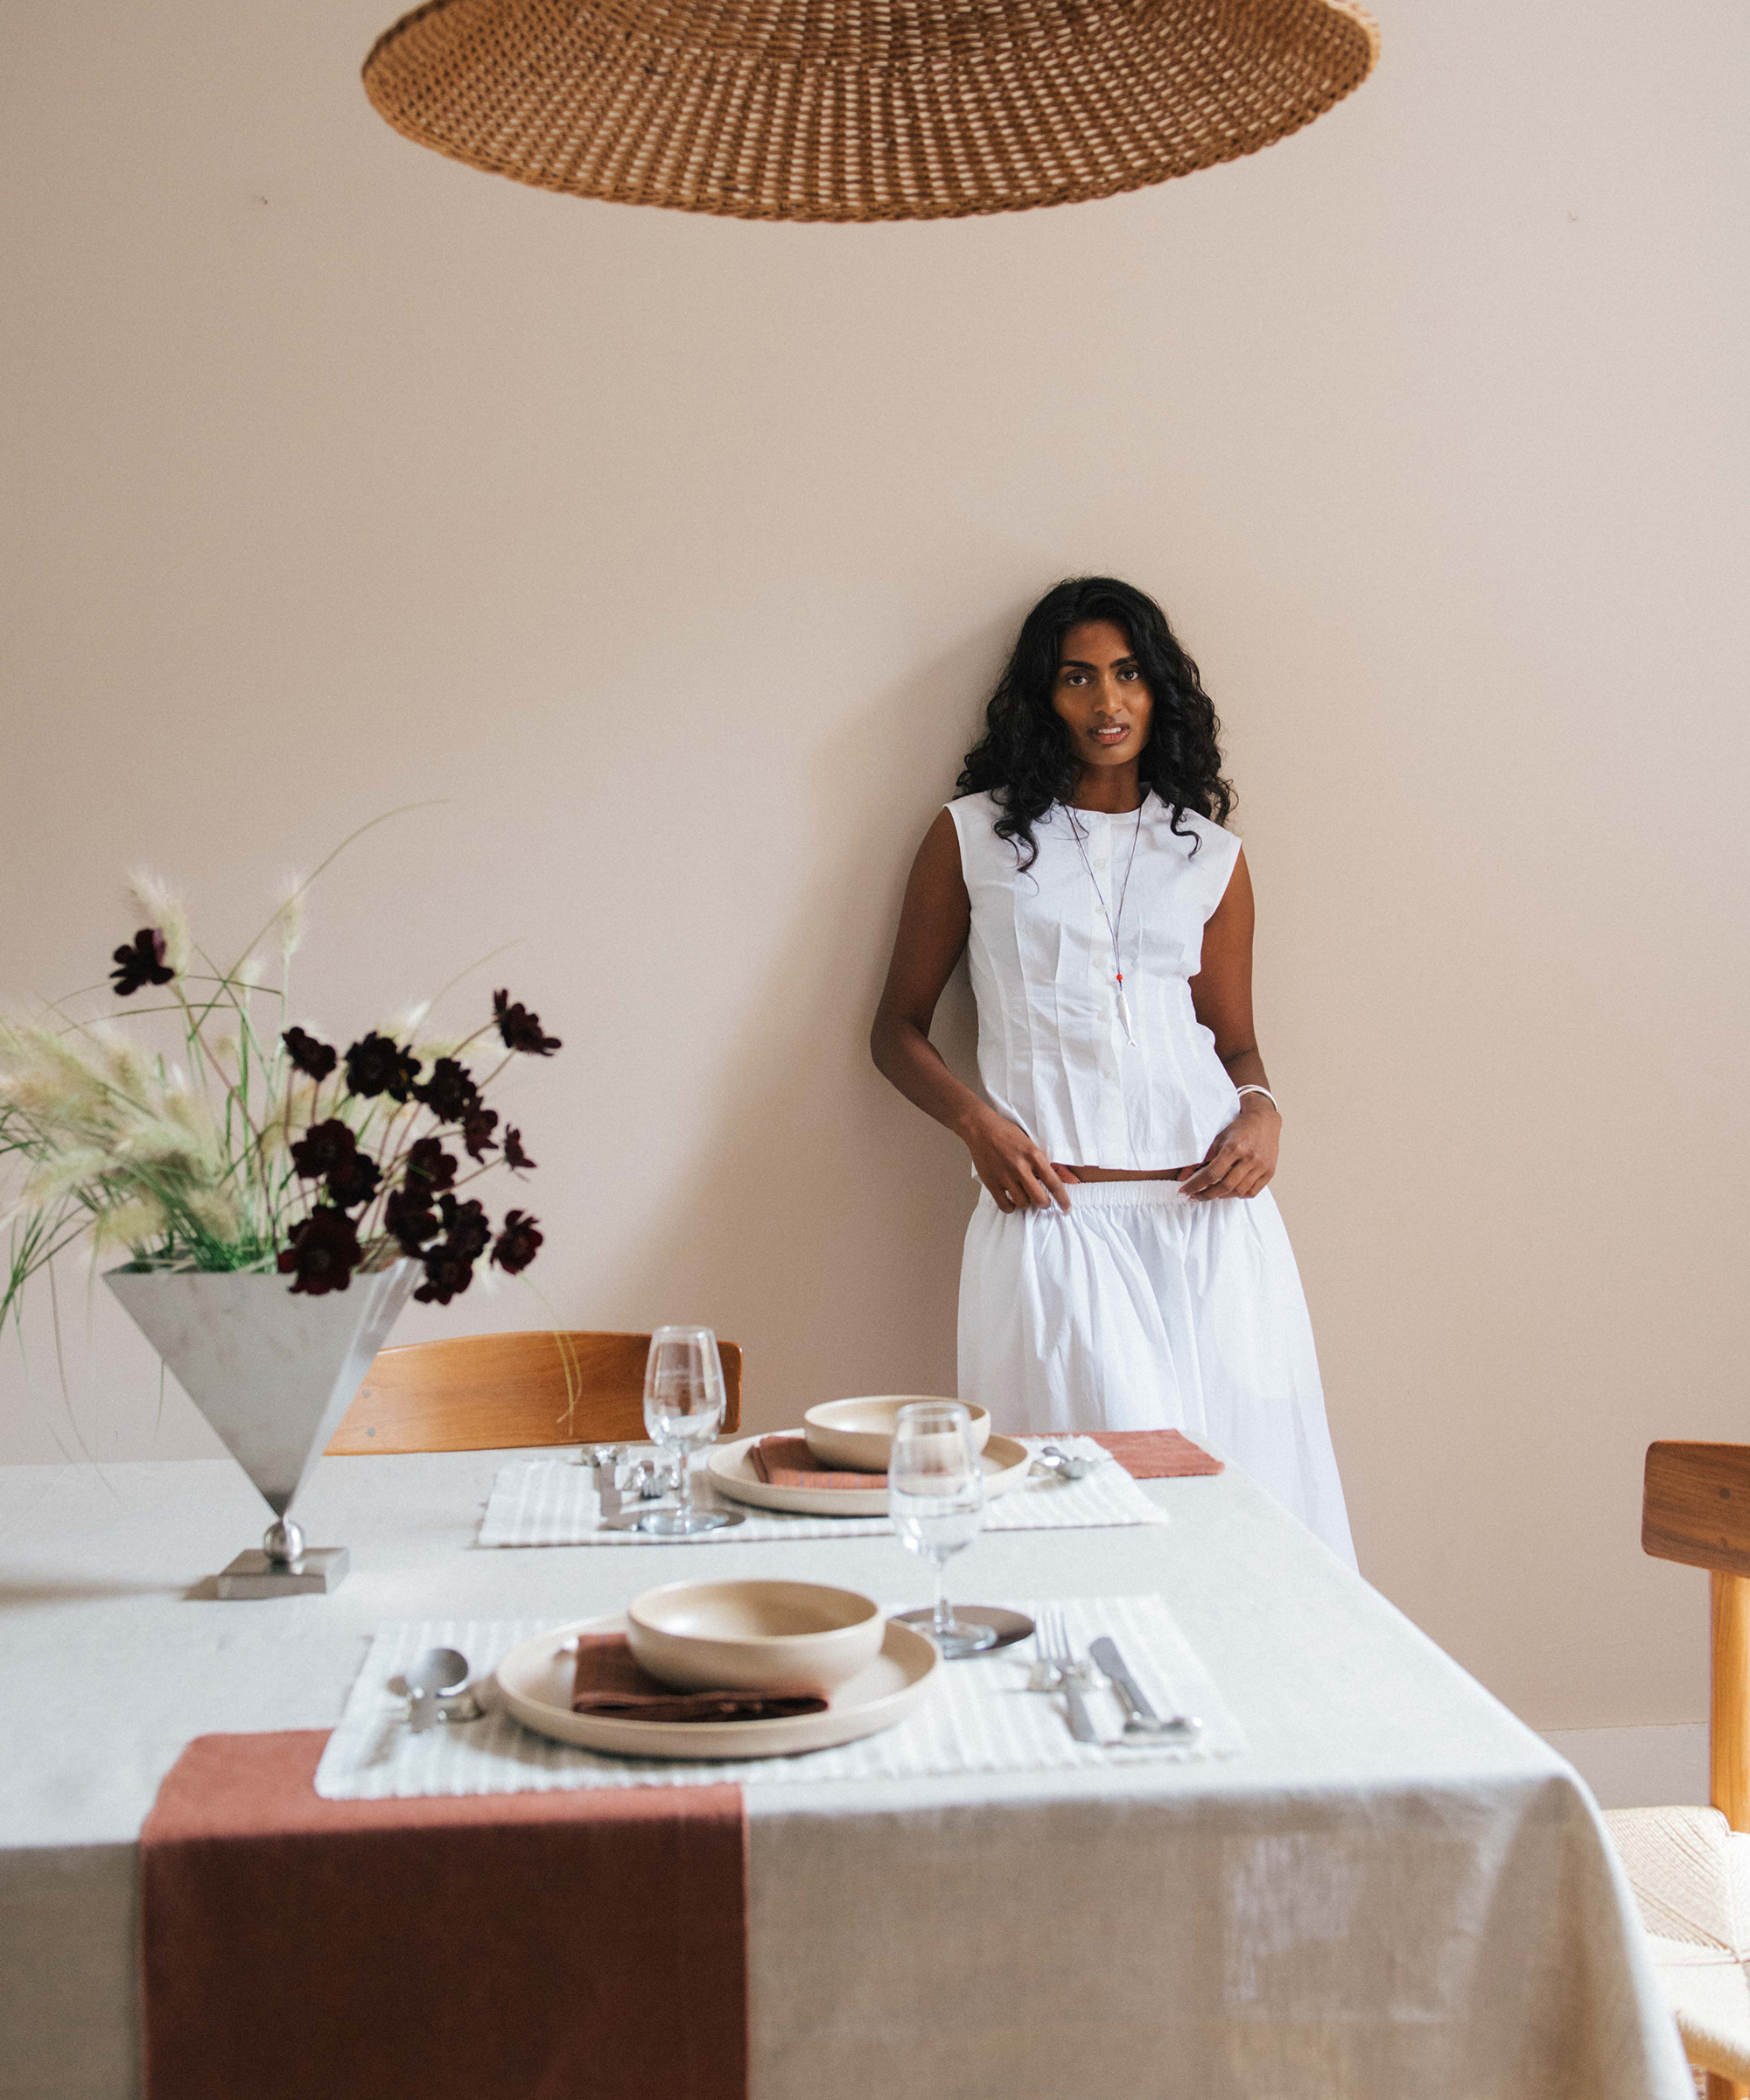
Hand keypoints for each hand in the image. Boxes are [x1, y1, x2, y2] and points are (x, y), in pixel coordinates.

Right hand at [961, 1107, 1076, 1212]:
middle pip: (1039, 1199)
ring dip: (1027, 1203)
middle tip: (1044, 1202)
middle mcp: (1021, 1168)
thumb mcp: (1031, 1144)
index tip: (1066, 1207)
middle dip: (1045, 1204)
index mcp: (1034, 1156)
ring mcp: (1005, 1177)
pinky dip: (1010, 1207)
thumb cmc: (1007, 1134)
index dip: (1063, 1199)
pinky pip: (1004, 1205)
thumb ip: (1042, 1161)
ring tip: (1025, 1197)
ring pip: (1023, 1203)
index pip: (1054, 1183)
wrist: (982, 1129)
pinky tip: (1011, 1201)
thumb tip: (1057, 1178)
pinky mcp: (992, 1183)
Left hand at [1179, 1095, 1278, 1200]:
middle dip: (1206, 1195)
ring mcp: (1261, 1166)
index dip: (1196, 1185)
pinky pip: (1253, 1192)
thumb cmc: (1239, 1129)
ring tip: (1211, 1194)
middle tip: (1194, 1197)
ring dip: (1221, 1196)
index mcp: (1234, 1148)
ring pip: (1239, 1191)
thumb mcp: (1217, 1139)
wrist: (1264, 1120)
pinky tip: (1230, 1192)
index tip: (1184, 1192)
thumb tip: (1183, 1177)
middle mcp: (1249, 1158)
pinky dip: (1239, 1195)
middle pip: (1225, 1186)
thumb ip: (1200, 1158)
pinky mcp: (1269, 1172)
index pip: (1212, 1174)